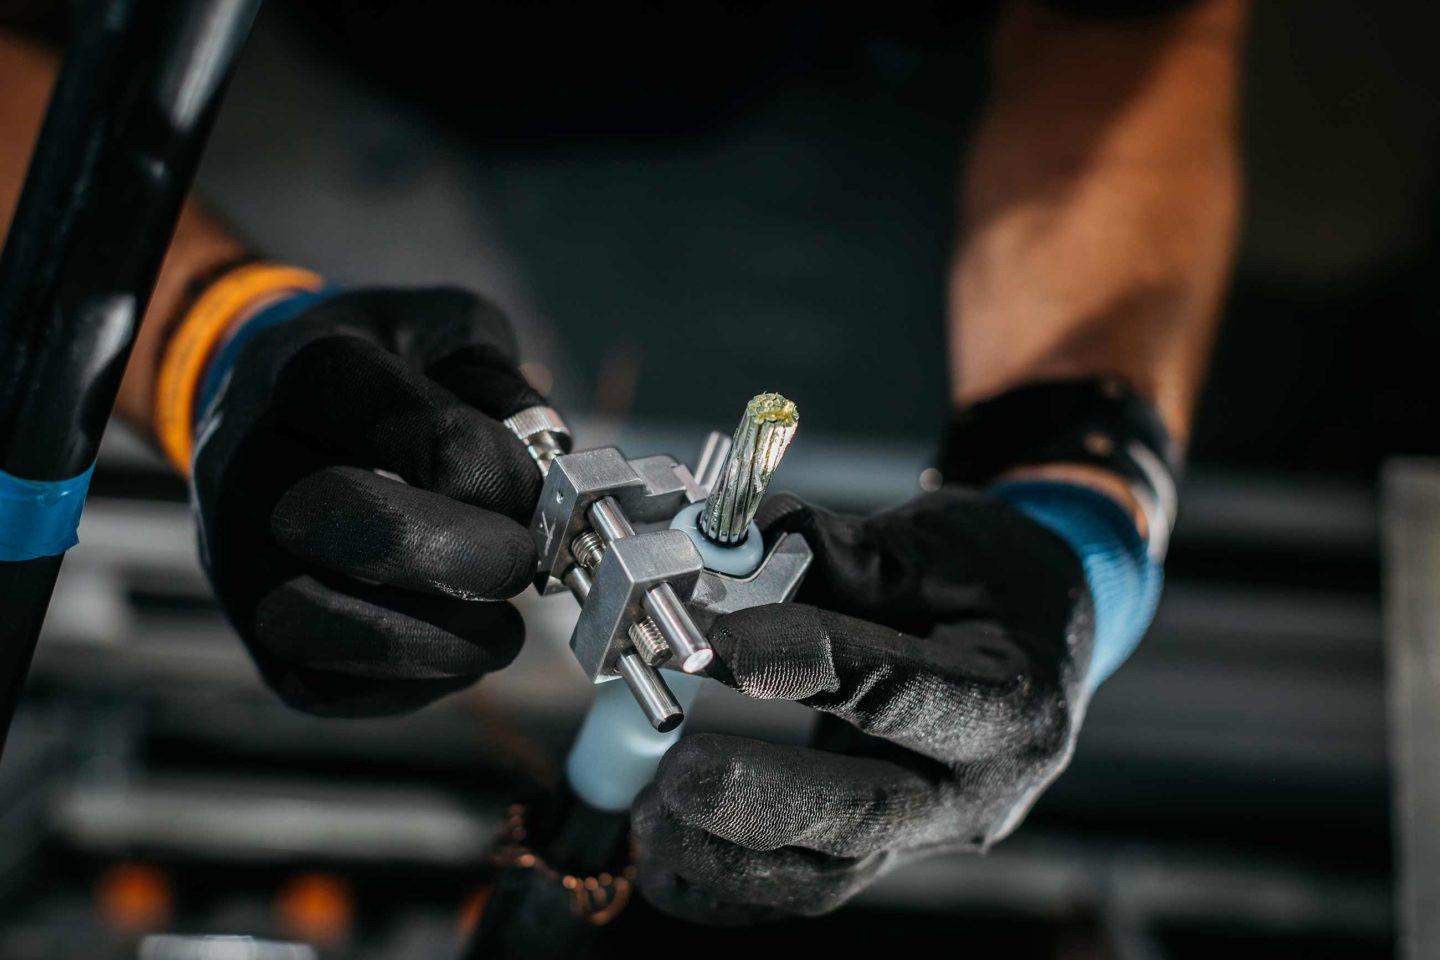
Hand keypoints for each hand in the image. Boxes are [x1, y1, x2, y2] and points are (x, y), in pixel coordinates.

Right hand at [190, 287, 544, 716]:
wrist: (265, 409)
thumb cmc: (384, 376)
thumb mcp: (449, 336)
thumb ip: (504, 389)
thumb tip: (545, 477)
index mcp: (312, 374)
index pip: (408, 424)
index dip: (493, 468)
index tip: (534, 488)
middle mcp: (254, 468)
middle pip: (359, 528)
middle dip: (470, 559)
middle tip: (522, 563)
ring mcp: (239, 562)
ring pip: (326, 626)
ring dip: (444, 639)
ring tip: (499, 624)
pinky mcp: (255, 642)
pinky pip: (332, 686)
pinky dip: (413, 682)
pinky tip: (452, 642)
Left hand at [634, 487, 1113, 922]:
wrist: (1046, 637)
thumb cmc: (996, 581)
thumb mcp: (947, 542)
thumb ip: (851, 552)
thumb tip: (747, 542)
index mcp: (1009, 700)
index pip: (894, 691)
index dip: (797, 665)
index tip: (712, 635)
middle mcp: (980, 787)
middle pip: (863, 816)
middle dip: (756, 799)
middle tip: (675, 772)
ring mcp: (934, 833)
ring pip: (827, 876)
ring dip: (727, 856)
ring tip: (654, 811)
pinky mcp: (891, 852)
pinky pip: (807, 887)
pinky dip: (729, 886)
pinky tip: (665, 860)